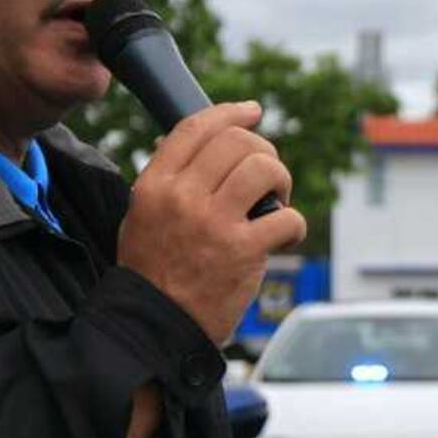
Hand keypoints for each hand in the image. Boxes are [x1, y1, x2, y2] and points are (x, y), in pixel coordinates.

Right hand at [120, 101, 307, 344]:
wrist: (156, 325)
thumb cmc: (154, 270)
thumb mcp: (142, 215)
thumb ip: (168, 178)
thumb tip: (203, 142)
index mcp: (155, 184)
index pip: (196, 128)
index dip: (231, 112)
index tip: (253, 111)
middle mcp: (183, 197)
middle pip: (236, 142)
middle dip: (263, 151)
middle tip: (267, 176)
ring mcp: (214, 222)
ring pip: (264, 169)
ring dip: (280, 180)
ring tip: (276, 201)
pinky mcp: (243, 251)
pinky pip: (287, 218)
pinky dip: (294, 225)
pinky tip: (285, 237)